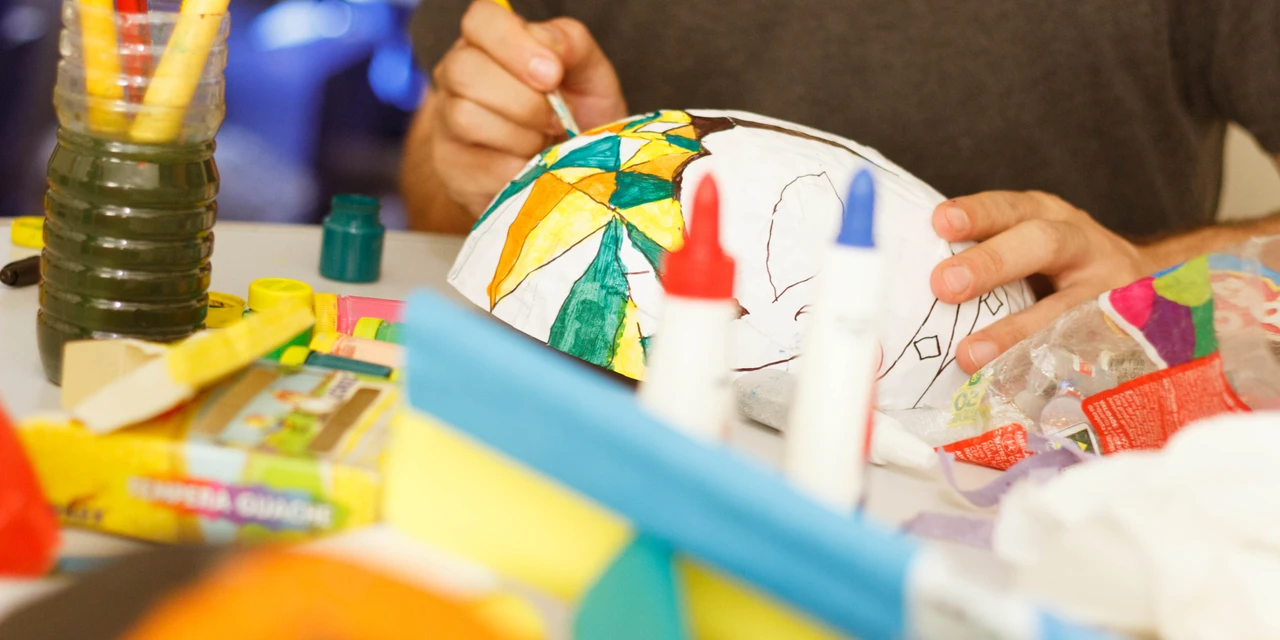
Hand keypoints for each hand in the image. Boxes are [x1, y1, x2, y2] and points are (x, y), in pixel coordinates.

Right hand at [427, 0, 627, 214]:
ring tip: (544, 144)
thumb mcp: (587, 74)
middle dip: (523, 101)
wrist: (571, 173)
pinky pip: (478, 167)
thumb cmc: (577, 115)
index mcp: (488, 42)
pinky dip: (517, 171)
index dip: (514, 44)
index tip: (552, 74)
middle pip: (466, 72)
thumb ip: (571, 44)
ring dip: (521, 137)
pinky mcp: (452, 169)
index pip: (480, 20)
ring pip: (465, 118)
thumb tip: (548, 44)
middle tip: (556, 119)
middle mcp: (455, 76)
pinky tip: (531, 167)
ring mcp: (446, 123)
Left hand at [930, 191, 1156, 373]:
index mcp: (1049, 217)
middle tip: (944, 285)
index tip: (940, 221)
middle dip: (991, 262)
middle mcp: (1082, 245)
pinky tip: (1013, 387)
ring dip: (1015, 330)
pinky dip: (1048, 370)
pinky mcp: (1122, 334)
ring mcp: (1109, 289)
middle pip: (1042, 244)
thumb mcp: (1031, 246)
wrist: (1153, 293)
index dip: (978, 213)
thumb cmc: (1063, 271)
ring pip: (1067, 303)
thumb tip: (905, 281)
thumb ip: (985, 256)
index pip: (1011, 209)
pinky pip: (1084, 353)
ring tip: (970, 355)